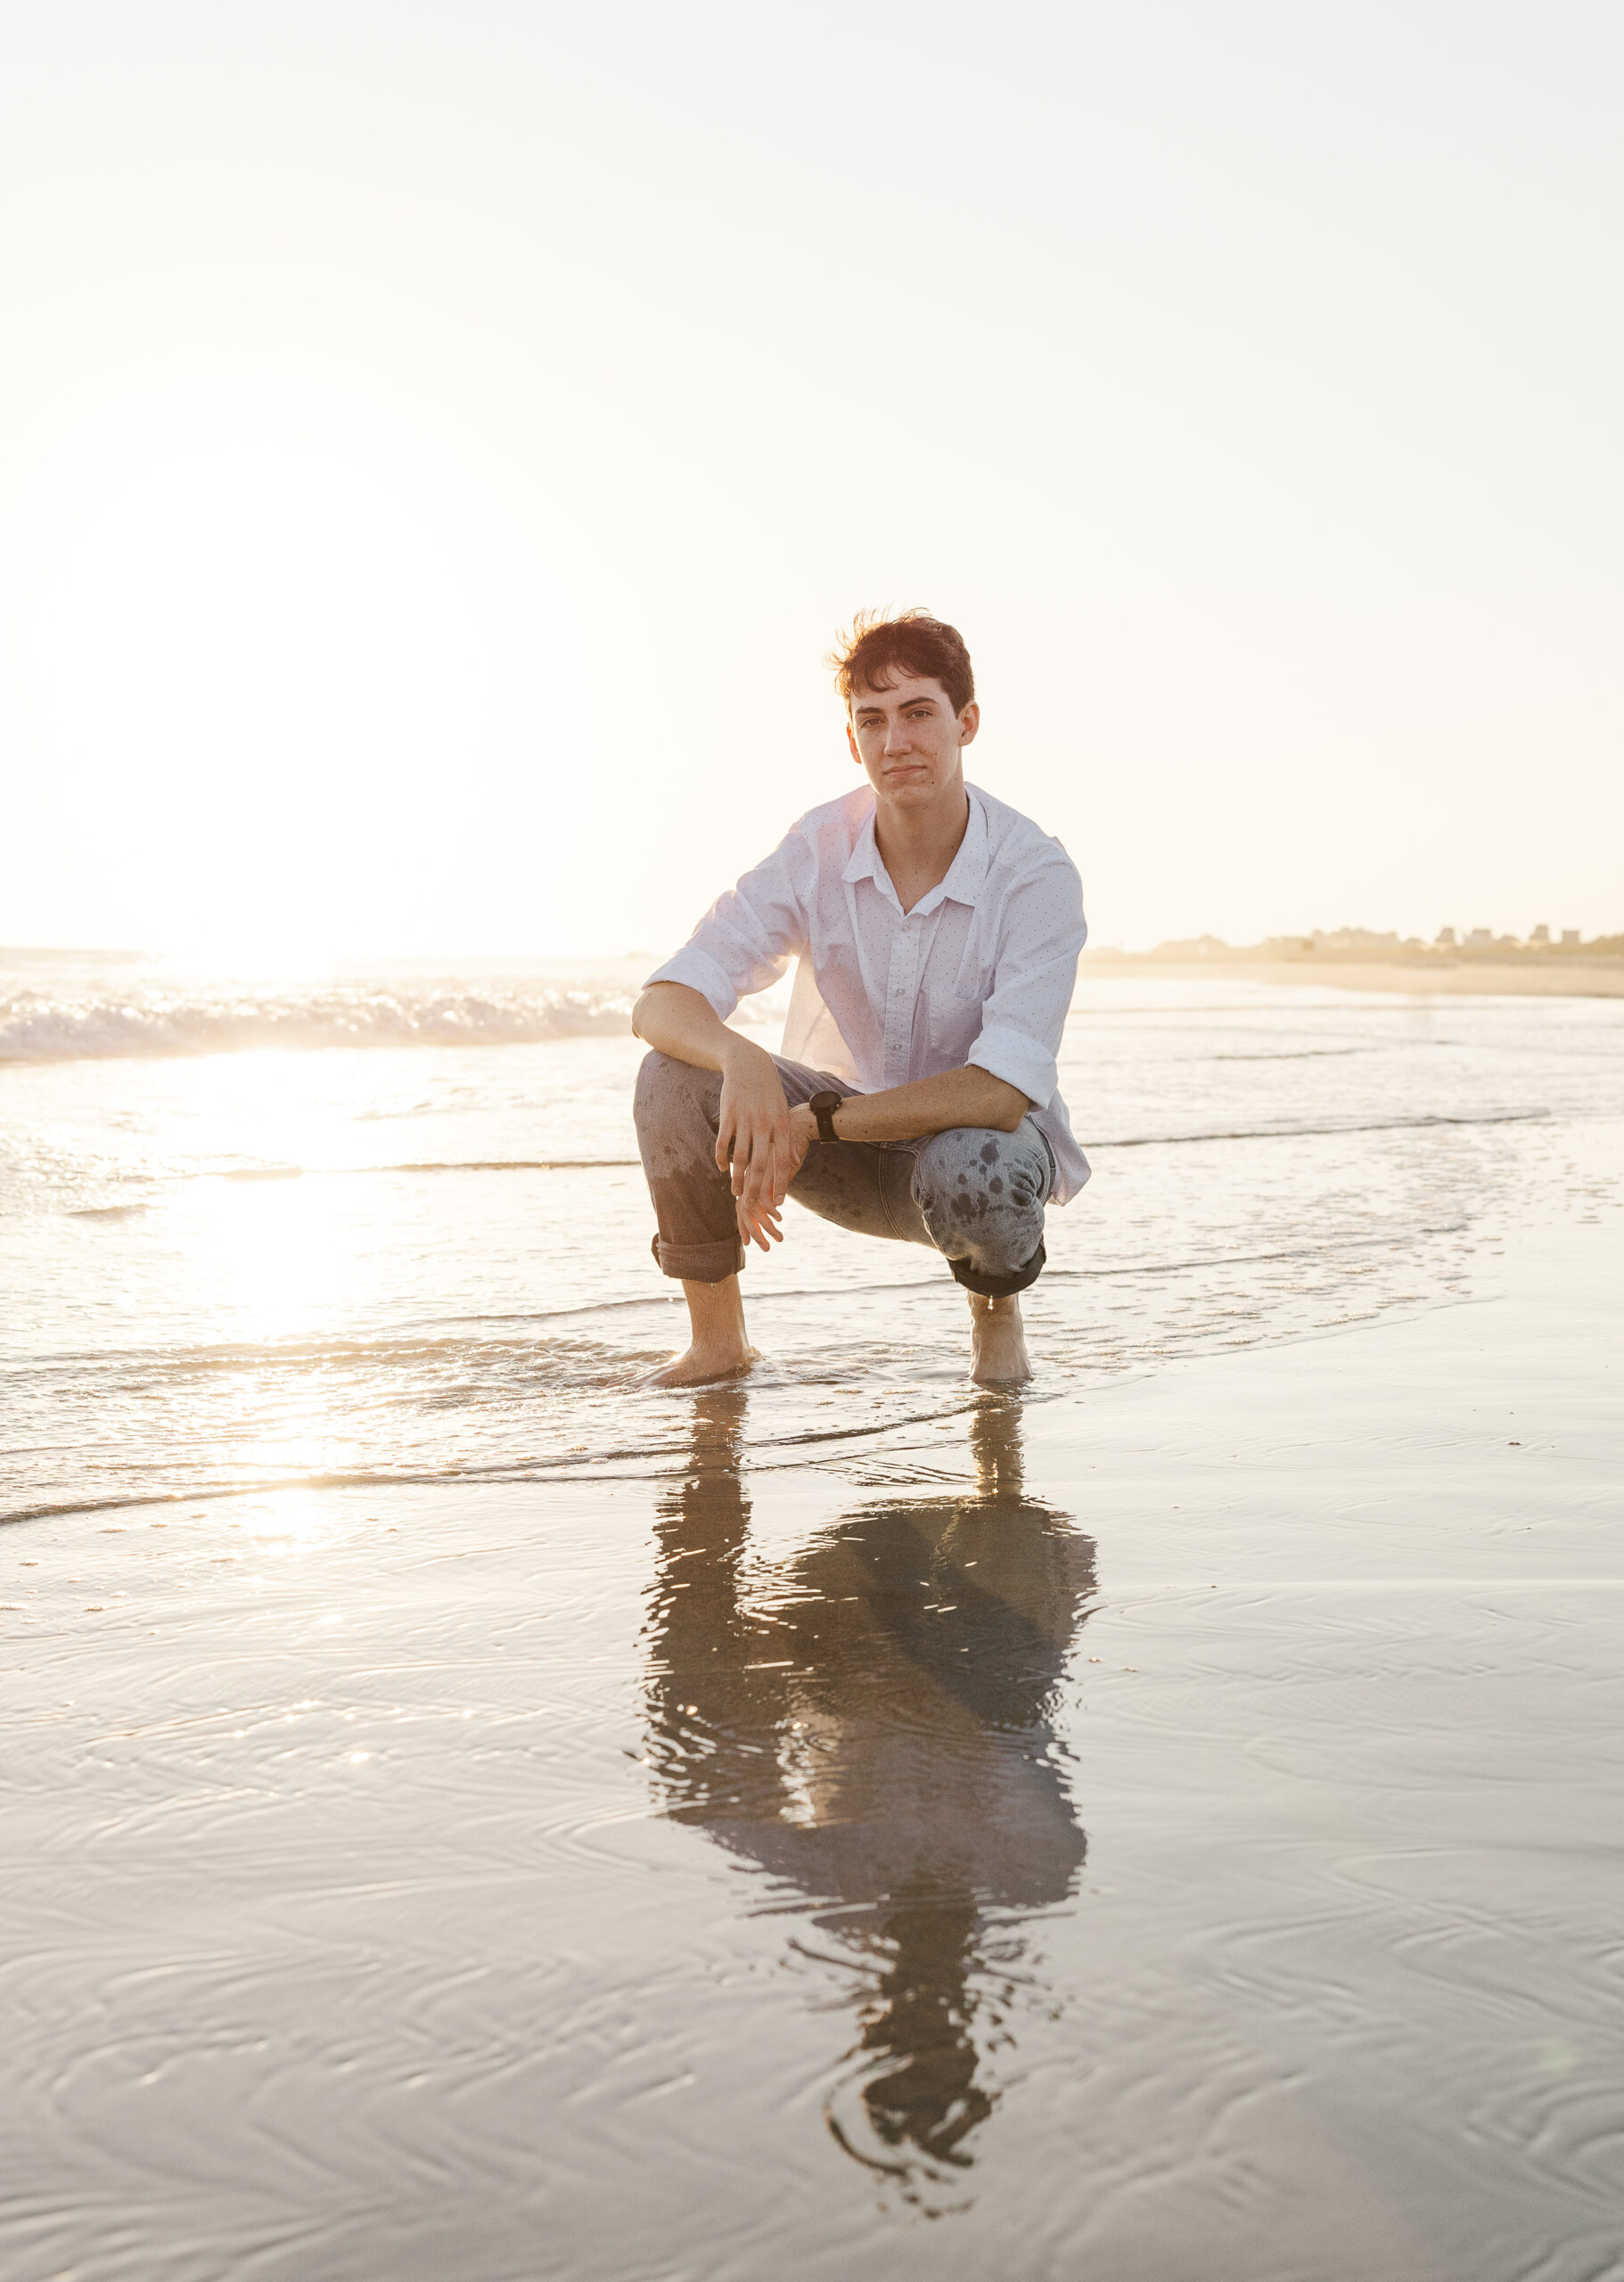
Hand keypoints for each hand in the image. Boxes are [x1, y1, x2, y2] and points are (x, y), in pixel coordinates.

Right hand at [716, 1039, 802, 1252]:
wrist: (749, 1065)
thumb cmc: (769, 1093)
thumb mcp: (784, 1113)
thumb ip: (789, 1140)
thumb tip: (795, 1165)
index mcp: (781, 1125)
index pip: (782, 1161)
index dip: (780, 1183)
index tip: (778, 1202)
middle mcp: (764, 1125)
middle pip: (759, 1164)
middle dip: (755, 1188)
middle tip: (751, 1206)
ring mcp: (745, 1120)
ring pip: (740, 1157)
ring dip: (737, 1178)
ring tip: (735, 1193)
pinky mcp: (728, 1115)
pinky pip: (723, 1142)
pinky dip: (722, 1158)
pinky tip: (723, 1168)